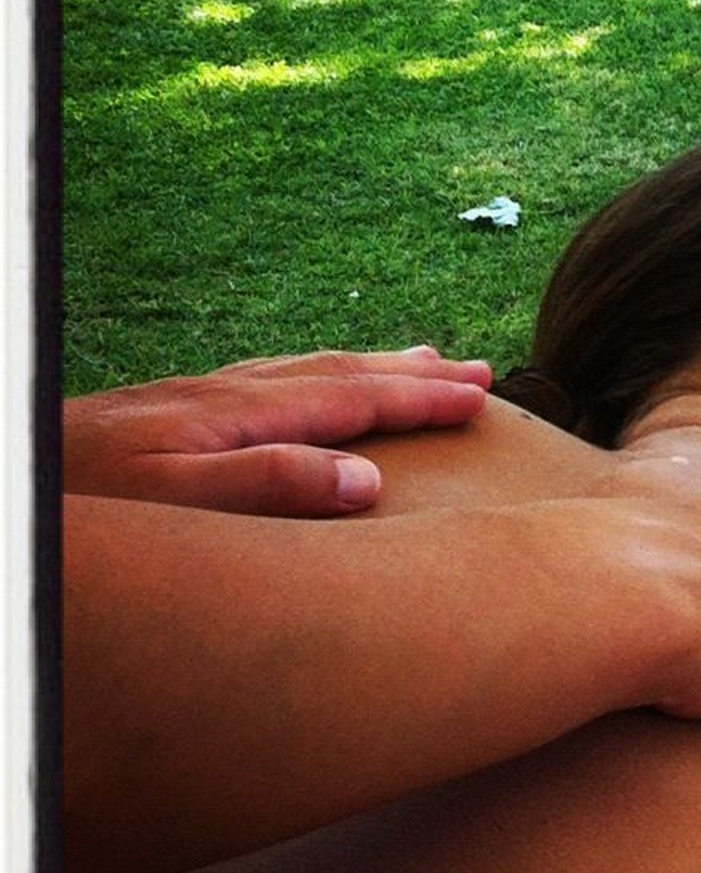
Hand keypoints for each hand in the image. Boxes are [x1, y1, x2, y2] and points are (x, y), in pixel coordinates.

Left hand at [65, 348, 493, 517]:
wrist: (12, 477)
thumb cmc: (84, 509)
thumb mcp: (175, 505)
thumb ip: (268, 486)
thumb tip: (366, 480)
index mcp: (236, 415)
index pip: (350, 398)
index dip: (420, 399)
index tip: (482, 398)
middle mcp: (221, 396)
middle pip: (337, 373)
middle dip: (412, 374)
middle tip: (480, 371)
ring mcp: (193, 400)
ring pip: (304, 371)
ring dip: (370, 368)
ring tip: (420, 362)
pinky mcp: (168, 414)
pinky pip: (271, 381)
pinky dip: (318, 377)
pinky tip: (311, 387)